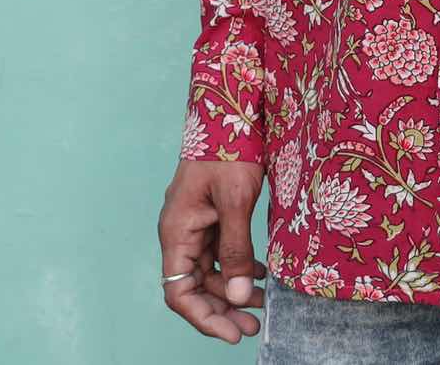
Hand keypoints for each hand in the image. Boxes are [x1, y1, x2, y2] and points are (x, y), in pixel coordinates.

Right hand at [158, 158, 265, 343]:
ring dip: (232, 289)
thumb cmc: (229, 147)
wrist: (230, 106)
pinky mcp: (210, 214)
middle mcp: (181, 231)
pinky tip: (261, 273)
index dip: (204, 317)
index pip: (179, 292)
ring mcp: (195, 222)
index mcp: (177, 231)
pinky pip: (219, 250)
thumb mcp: (235, 201)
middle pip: (194, 286)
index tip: (233, 333)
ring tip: (262, 302)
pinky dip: (237, 266)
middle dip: (222, 309)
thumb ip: (235, 250)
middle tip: (253, 325)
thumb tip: (236, 297)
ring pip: (209, 270)